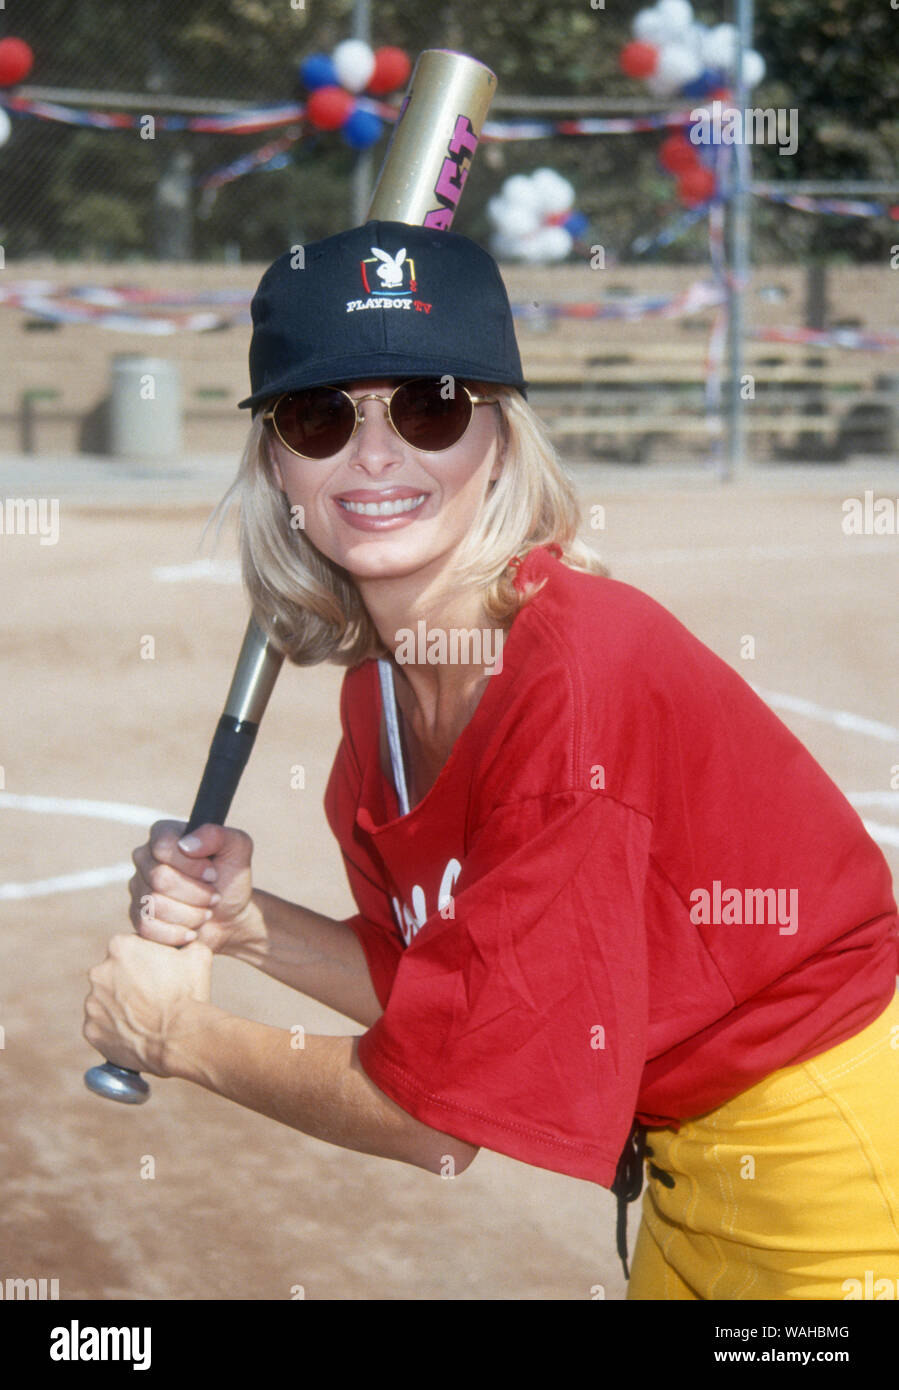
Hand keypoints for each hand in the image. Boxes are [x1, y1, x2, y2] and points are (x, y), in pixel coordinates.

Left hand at [84, 933, 212, 1076]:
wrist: (179, 1039)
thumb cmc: (188, 993)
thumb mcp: (197, 954)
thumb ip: (185, 941)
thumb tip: (186, 939)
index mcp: (119, 946)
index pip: (130, 948)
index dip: (147, 960)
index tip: (160, 973)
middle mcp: (98, 971)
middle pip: (114, 974)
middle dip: (130, 983)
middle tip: (154, 996)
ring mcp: (91, 1003)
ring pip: (106, 1001)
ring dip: (121, 1006)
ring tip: (146, 1017)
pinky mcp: (90, 1030)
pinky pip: (102, 1027)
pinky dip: (115, 1030)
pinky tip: (136, 1033)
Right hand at [129, 820, 261, 955]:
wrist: (230, 917)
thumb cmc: (231, 879)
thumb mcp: (237, 849)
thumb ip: (217, 835)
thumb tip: (187, 844)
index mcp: (164, 834)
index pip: (163, 845)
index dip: (192, 864)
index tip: (213, 875)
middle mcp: (145, 858)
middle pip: (160, 877)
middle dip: (196, 893)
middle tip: (214, 897)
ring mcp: (138, 888)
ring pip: (154, 904)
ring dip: (190, 914)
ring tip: (205, 912)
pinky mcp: (137, 917)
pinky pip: (147, 927)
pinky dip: (176, 933)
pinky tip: (191, 931)